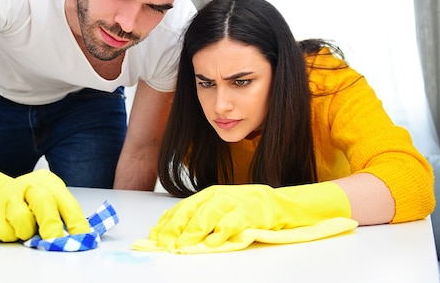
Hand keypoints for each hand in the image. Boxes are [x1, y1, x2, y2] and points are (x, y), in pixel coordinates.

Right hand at [0, 162, 90, 241]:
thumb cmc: (27, 201)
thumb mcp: (49, 201)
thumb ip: (61, 216)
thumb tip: (77, 237)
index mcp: (50, 183)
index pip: (68, 204)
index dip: (77, 223)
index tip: (82, 239)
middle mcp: (30, 185)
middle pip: (44, 203)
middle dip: (51, 226)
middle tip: (54, 240)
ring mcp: (9, 195)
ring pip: (23, 219)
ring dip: (26, 231)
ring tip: (26, 229)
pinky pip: (5, 231)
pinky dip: (10, 235)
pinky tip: (9, 226)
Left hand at [149, 182, 350, 248]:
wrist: (284, 204)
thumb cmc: (251, 209)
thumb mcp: (225, 208)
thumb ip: (204, 217)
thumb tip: (178, 234)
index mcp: (211, 193)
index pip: (183, 206)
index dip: (168, 222)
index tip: (156, 236)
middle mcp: (221, 195)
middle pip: (191, 210)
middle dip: (174, 228)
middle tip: (164, 244)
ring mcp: (236, 202)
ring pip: (208, 215)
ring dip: (192, 232)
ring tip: (181, 246)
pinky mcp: (251, 212)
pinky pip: (231, 223)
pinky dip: (219, 233)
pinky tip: (210, 243)